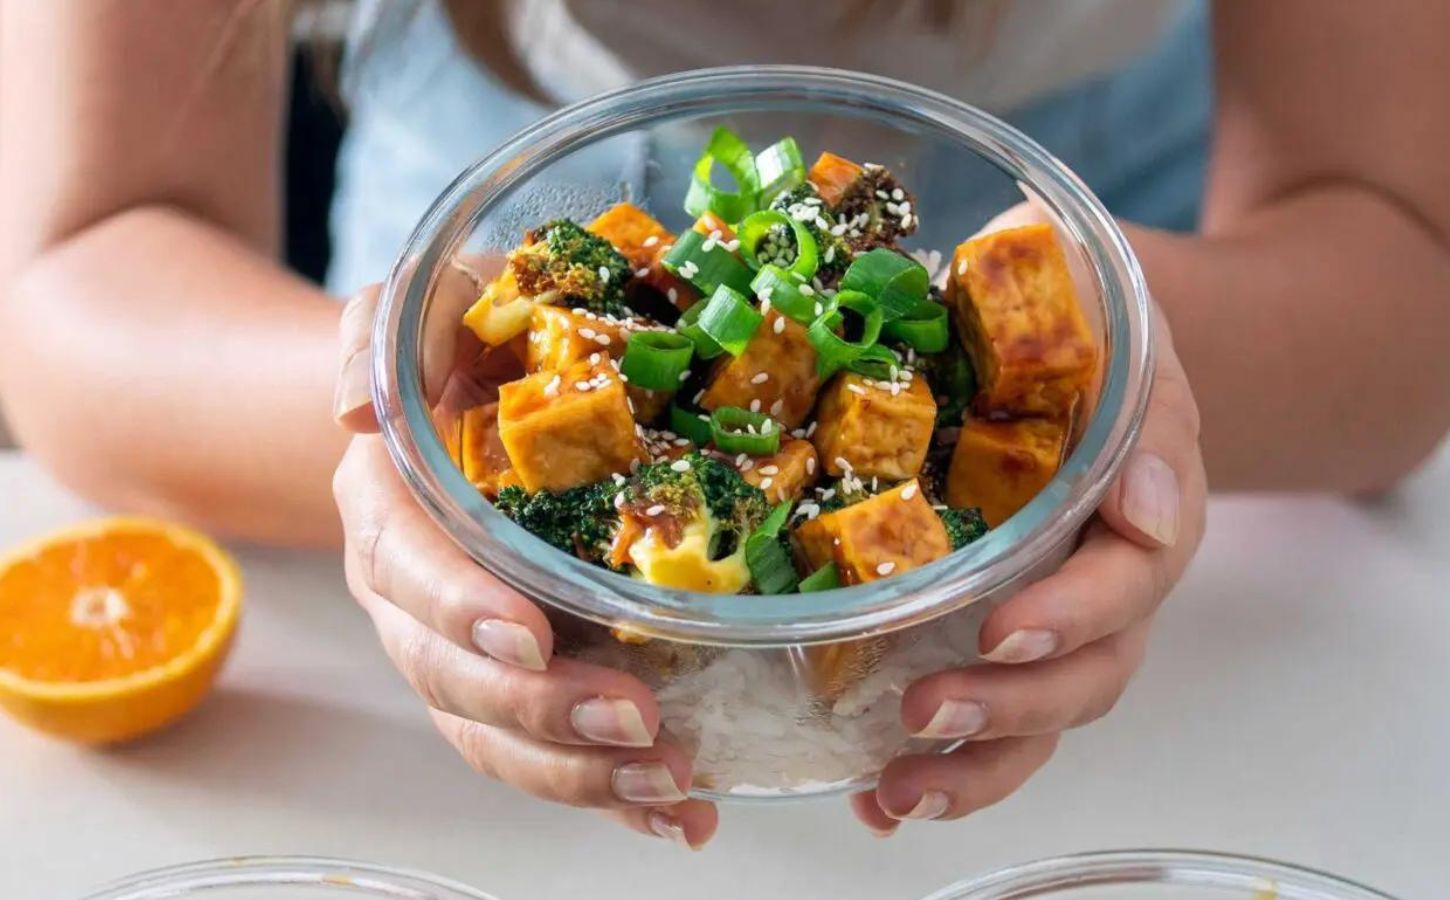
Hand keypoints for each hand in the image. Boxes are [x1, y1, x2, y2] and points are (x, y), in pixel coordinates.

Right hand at [330, 265, 716, 847]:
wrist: (454, 400)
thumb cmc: (455, 349)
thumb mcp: (419, 310)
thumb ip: (383, 337)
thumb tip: (351, 407)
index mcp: (389, 505)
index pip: (407, 566)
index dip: (460, 606)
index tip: (528, 630)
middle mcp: (412, 595)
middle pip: (452, 675)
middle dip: (541, 708)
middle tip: (635, 718)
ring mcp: (458, 650)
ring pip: (495, 735)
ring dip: (580, 771)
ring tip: (671, 781)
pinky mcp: (514, 683)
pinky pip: (542, 754)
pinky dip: (607, 793)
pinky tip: (676, 816)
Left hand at [851, 206, 1207, 833]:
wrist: (1077, 324)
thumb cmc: (1087, 314)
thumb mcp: (1119, 318)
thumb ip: (1141, 400)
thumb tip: (1147, 501)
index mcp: (1145, 501)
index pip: (1133, 578)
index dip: (1072, 615)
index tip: (1000, 630)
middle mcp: (1109, 575)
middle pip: (1091, 674)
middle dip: (1013, 707)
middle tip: (927, 712)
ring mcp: (1058, 611)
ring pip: (1044, 715)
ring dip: (976, 763)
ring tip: (895, 792)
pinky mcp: (1000, 629)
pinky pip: (990, 711)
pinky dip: (941, 764)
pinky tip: (875, 793)